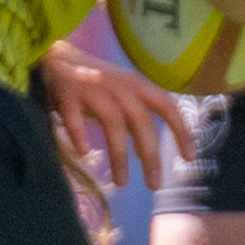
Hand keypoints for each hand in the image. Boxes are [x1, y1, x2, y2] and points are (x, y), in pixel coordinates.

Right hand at [33, 35, 190, 195]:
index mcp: (136, 84)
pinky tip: (83, 154)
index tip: (189, 158)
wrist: (54, 60)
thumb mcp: (122, 93)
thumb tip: (151, 153)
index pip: (166, 105)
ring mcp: (91, 88)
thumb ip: (136, 116)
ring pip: (112, 122)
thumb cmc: (93, 84)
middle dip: (150, 153)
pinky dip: (79, 135)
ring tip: (121, 182)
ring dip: (119, 154)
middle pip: (140, 119)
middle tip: (155, 184)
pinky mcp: (66, 93)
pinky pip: (74, 117)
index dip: (180, 131)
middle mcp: (117, 85)